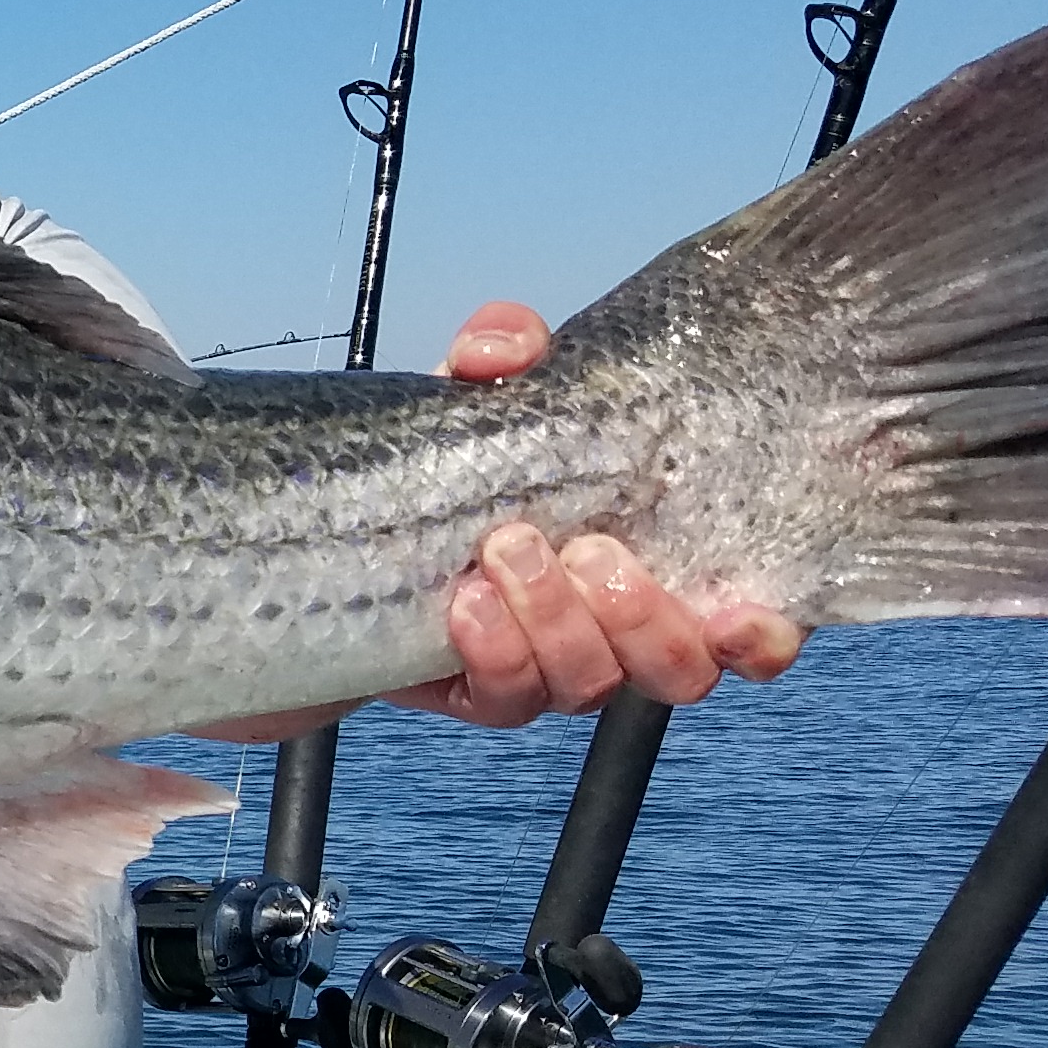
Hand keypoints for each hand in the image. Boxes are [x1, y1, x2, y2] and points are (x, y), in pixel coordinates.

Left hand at [200, 301, 807, 738]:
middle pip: (674, 669)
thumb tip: (508, 345)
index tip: (745, 613)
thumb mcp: (461, 399)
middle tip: (585, 550)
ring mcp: (531, 666)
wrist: (286, 539)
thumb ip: (497, 357)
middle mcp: (598, 627)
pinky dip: (493, 654)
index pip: (735, 619)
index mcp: (634, 560)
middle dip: (643, 617)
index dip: (761, 636)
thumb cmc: (412, 466)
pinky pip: (502, 702)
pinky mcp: (458, 693)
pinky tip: (459, 605)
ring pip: (588, 687)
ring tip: (504, 554)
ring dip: (560, 625)